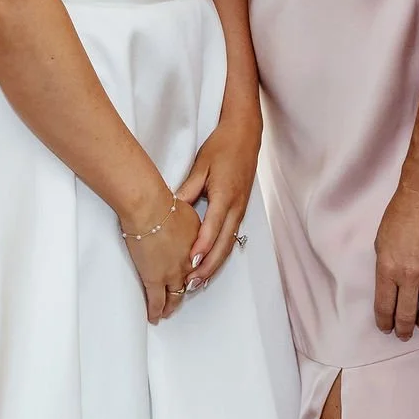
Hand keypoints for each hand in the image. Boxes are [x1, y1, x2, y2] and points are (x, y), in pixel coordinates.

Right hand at [118, 189, 199, 324]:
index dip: (195, 272)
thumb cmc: (161, 202)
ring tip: (165, 312)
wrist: (149, 207)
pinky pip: (156, 301)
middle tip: (179, 300)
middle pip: (189, 283)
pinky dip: (155, 311)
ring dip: (170, 305)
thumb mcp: (183, 207)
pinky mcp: (154, 279)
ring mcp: (172, 272)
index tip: (191, 276)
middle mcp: (189, 262)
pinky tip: (153, 316)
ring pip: (174, 296)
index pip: (198, 264)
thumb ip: (184, 220)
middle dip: (184, 292)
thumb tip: (179, 218)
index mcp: (197, 244)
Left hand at [176, 114, 258, 293]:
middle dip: (208, 266)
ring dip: (215, 265)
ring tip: (199, 282)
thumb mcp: (201, 165)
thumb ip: (189, 189)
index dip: (202, 247)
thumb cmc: (221, 146)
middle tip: (191, 284)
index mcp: (225, 195)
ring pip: (229, 244)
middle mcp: (235, 207)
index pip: (212, 227)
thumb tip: (173, 209)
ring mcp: (240, 210)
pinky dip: (221, 253)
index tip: (191, 264)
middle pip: (223, 244)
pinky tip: (211, 263)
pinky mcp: (241, 209)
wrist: (245, 134)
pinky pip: (232, 236)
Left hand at [373, 183, 418, 339]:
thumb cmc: (400, 217)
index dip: (384, 322)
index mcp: (388, 268)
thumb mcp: (380, 243)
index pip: (385, 307)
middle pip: (407, 315)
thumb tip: (390, 290)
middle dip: (403, 329)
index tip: (386, 327)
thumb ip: (384, 270)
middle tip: (402, 334)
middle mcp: (410, 276)